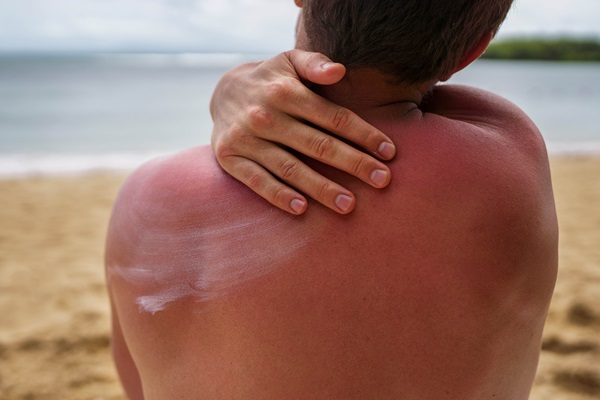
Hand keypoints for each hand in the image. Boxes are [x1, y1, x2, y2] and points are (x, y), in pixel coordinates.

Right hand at [210, 50, 395, 214]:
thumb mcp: (289, 61)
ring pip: (290, 168)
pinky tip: (302, 209)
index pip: (333, 117)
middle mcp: (266, 116)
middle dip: (353, 164)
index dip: (363, 135)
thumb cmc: (270, 80)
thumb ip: (315, 63)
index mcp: (286, 92)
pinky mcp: (230, 159)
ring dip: (321, 188)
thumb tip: (340, 70)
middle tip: (382, 180)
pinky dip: (279, 195)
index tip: (389, 152)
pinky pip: (257, 181)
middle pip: (318, 145)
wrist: (222, 92)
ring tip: (349, 205)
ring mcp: (246, 139)